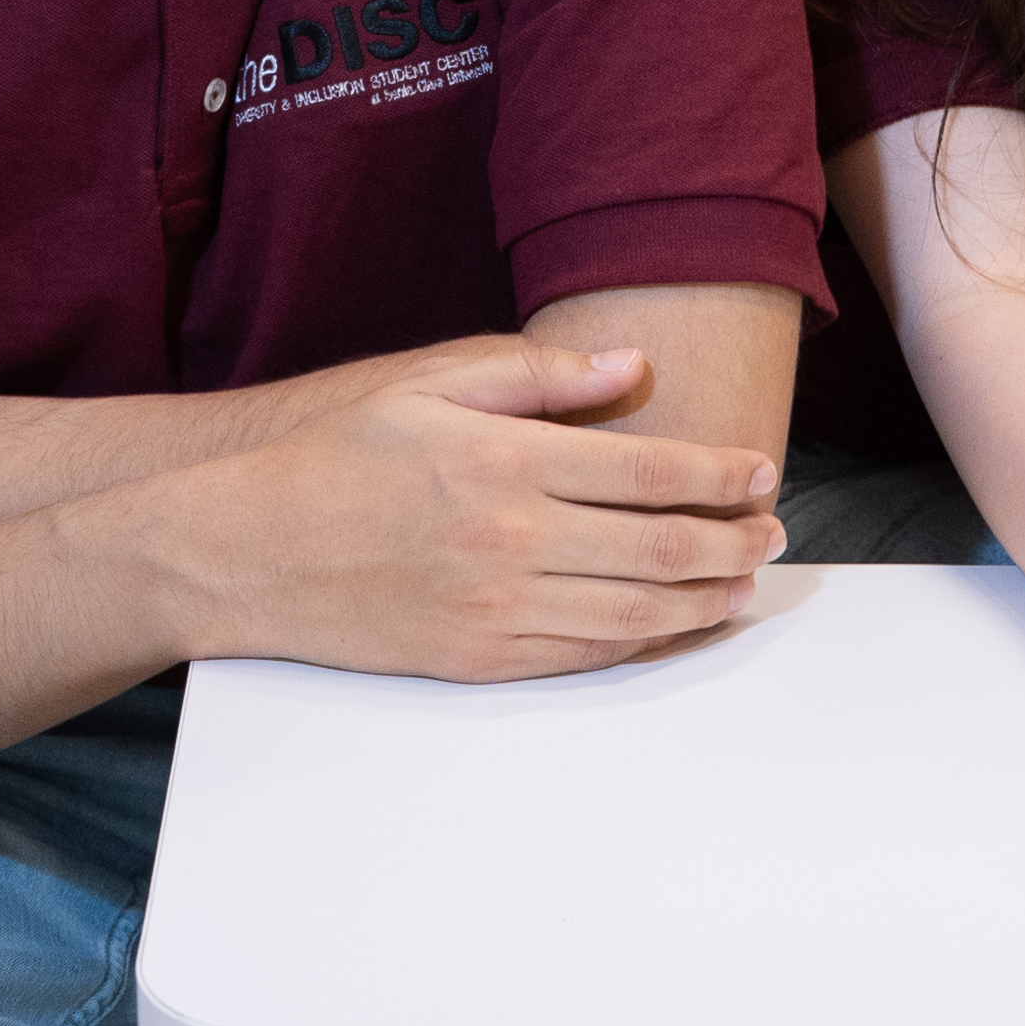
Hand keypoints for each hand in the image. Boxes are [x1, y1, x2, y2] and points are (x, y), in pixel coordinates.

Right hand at [189, 338, 784, 682]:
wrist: (251, 551)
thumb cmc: (336, 456)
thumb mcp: (426, 382)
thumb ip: (534, 373)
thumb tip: (629, 366)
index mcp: (505, 460)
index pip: (649, 472)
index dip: (720, 474)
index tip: (760, 471)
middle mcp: (511, 538)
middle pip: (662, 547)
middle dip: (734, 541)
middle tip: (774, 533)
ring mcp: (498, 607)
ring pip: (637, 612)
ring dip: (707, 599)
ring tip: (745, 583)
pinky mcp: (480, 659)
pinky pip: (586, 655)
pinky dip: (646, 642)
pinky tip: (675, 625)